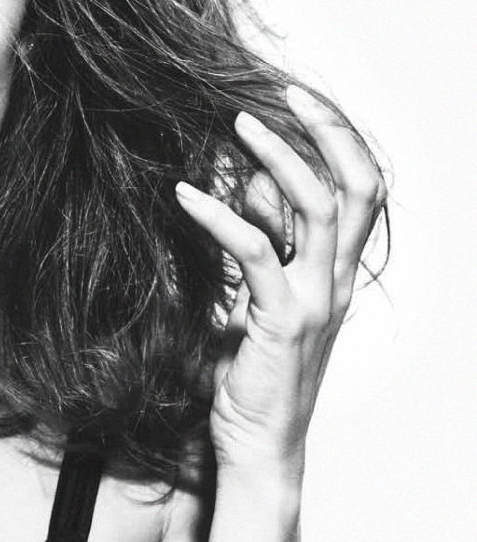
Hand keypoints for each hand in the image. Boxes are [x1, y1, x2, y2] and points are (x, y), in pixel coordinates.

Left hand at [175, 86, 385, 473]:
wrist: (254, 450)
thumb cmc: (245, 382)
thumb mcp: (250, 304)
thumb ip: (254, 253)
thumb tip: (236, 192)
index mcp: (334, 278)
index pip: (358, 193)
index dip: (337, 143)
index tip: (297, 104)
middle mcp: (335, 283)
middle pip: (358, 187)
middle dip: (329, 131)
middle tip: (285, 90)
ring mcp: (315, 301)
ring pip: (318, 207)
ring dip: (279, 156)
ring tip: (237, 122)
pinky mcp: (281, 321)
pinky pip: (257, 250)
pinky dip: (219, 215)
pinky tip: (183, 194)